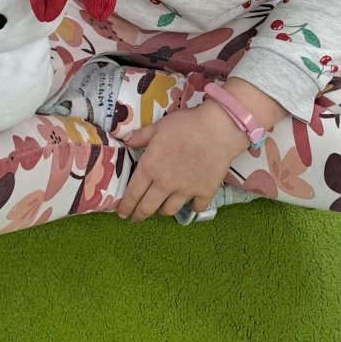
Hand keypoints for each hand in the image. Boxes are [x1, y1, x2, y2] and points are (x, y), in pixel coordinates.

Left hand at [117, 101, 248, 221]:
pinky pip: (195, 207)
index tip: (122, 213)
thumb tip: (125, 141)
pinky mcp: (205, 192)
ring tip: (160, 207)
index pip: (133, 193)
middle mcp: (165, 183)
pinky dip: (191, 206)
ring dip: (162, 210)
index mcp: (150, 167)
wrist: (218, 128)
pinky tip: (190, 201)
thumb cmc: (186, 124)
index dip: (125, 206)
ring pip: (169, 210)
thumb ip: (141, 136)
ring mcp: (185, 190)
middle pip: (148, 208)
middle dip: (139, 215)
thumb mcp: (159, 126)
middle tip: (136, 217)